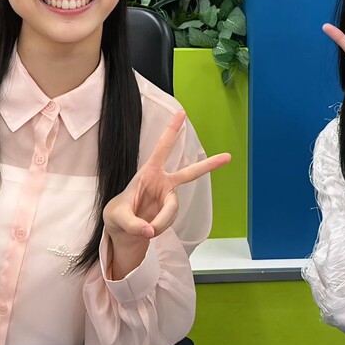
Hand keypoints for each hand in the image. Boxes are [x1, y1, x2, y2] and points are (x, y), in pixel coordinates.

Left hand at [102, 110, 229, 239]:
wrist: (121, 232)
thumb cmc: (116, 215)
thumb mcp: (117, 217)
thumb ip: (133, 224)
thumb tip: (151, 231)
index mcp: (148, 172)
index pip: (162, 148)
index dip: (172, 130)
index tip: (182, 112)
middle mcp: (162, 182)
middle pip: (190, 173)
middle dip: (209, 165)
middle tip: (228, 157)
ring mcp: (168, 197)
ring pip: (173, 209)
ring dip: (161, 222)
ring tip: (146, 229)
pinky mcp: (169, 212)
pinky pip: (169, 221)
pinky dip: (159, 228)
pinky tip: (149, 230)